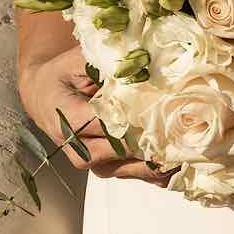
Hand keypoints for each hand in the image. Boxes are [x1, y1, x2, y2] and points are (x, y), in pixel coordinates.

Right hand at [19, 44, 171, 184]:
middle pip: (120, 150)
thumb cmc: (62, 75)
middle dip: (151, 141)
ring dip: (159, 161)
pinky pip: (135, 175)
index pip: (105, 123)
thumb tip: (135, 58)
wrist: (45, 96)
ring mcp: (93, 161)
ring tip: (187, 151)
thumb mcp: (74, 60)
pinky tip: (179, 164)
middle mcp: (79, 147)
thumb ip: (101, 62)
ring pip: (130, 168)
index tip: (163, 111)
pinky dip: (158, 172)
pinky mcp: (107, 168)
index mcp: (67, 118)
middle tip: (183, 133)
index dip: (135, 119)